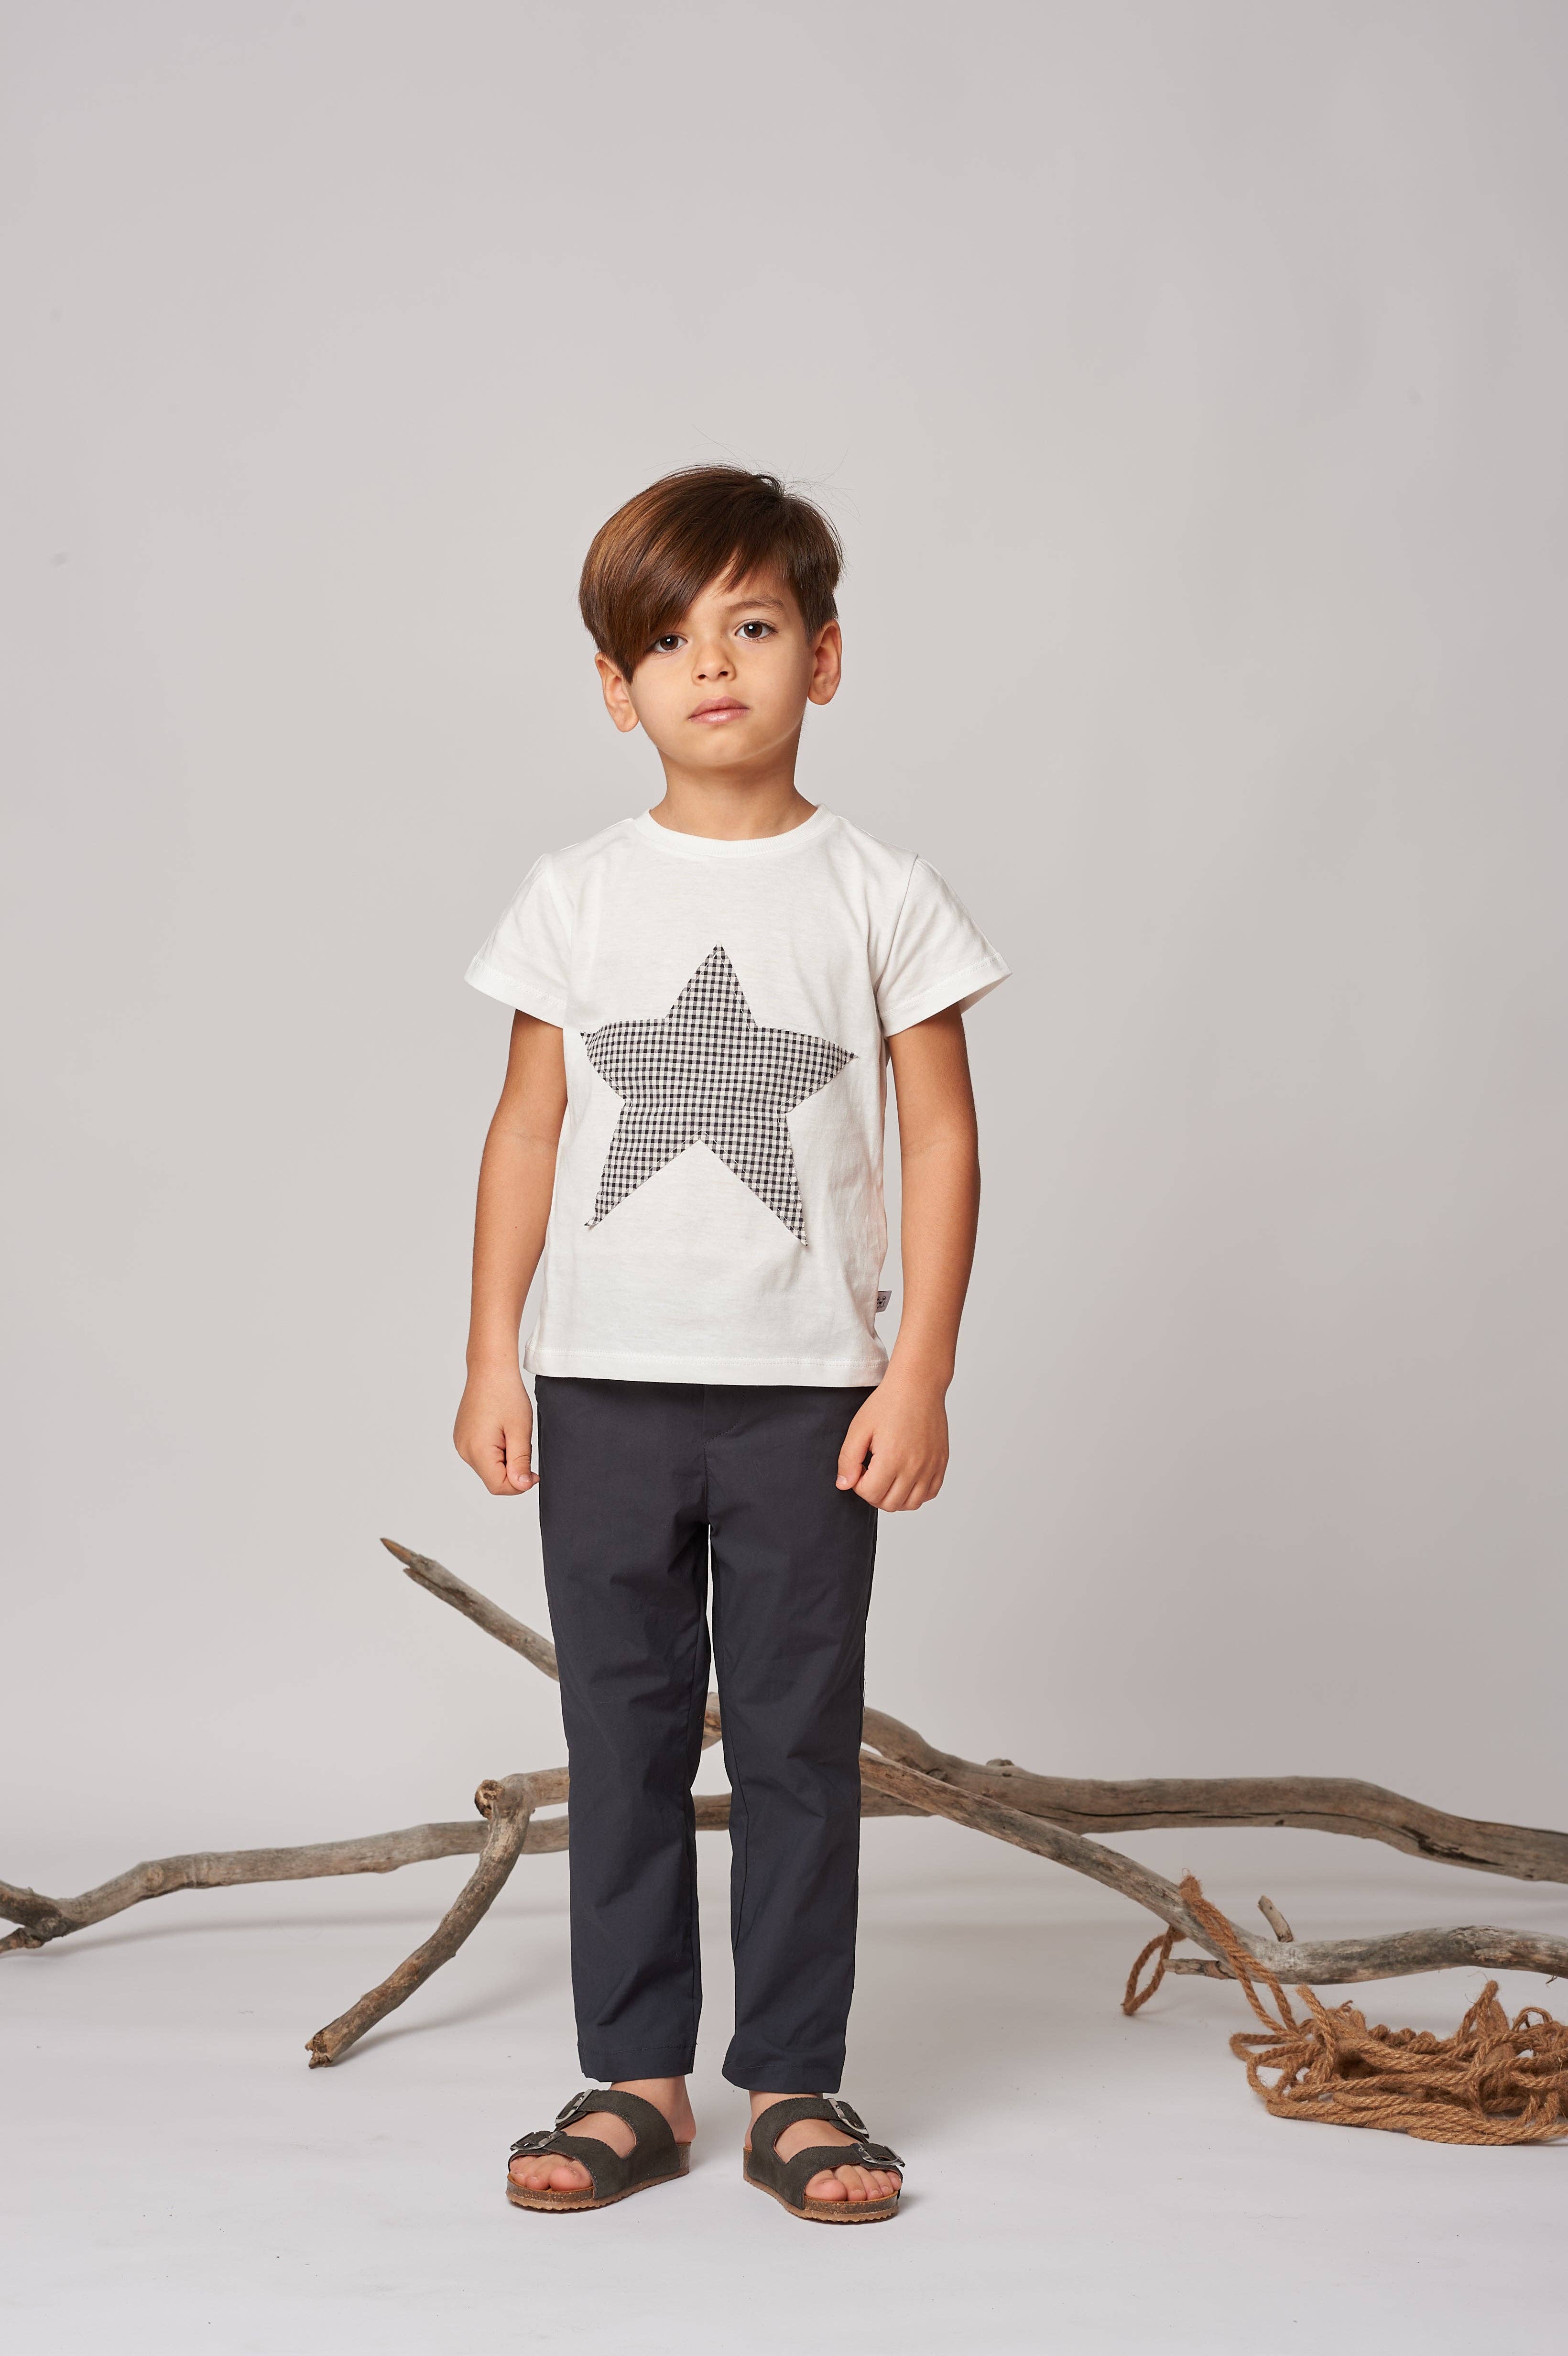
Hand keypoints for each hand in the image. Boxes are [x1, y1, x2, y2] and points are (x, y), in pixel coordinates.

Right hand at [454, 1368, 535, 1494]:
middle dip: (513, 1469)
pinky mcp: (463, 1437)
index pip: (498, 1486)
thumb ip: (520, 1462)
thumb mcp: (520, 1430)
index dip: (519, 1484)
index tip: (534, 1472)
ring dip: (505, 1459)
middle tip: (522, 1444)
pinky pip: (482, 1455)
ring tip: (511, 1434)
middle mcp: (464, 1450)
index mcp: (477, 1450)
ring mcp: (461, 1443)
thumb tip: (522, 1486)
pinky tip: (502, 1431)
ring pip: (488, 1467)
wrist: (490, 1369)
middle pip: (493, 1478)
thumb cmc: (506, 1394)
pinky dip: (496, 1450)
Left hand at [835, 1371, 948, 1510]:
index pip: (870, 1494)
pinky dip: (916, 1493)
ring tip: (888, 1476)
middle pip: (890, 1504)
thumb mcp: (859, 1428)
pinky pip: (929, 1494)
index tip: (860, 1466)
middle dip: (874, 1493)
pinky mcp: (941, 1463)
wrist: (918, 1386)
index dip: (858, 1484)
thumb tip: (844, 1485)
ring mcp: (931, 1466)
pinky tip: (905, 1476)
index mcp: (892, 1458)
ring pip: (911, 1504)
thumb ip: (848, 1460)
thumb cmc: (888, 1403)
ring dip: (895, 1497)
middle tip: (872, 1471)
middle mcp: (915, 1467)